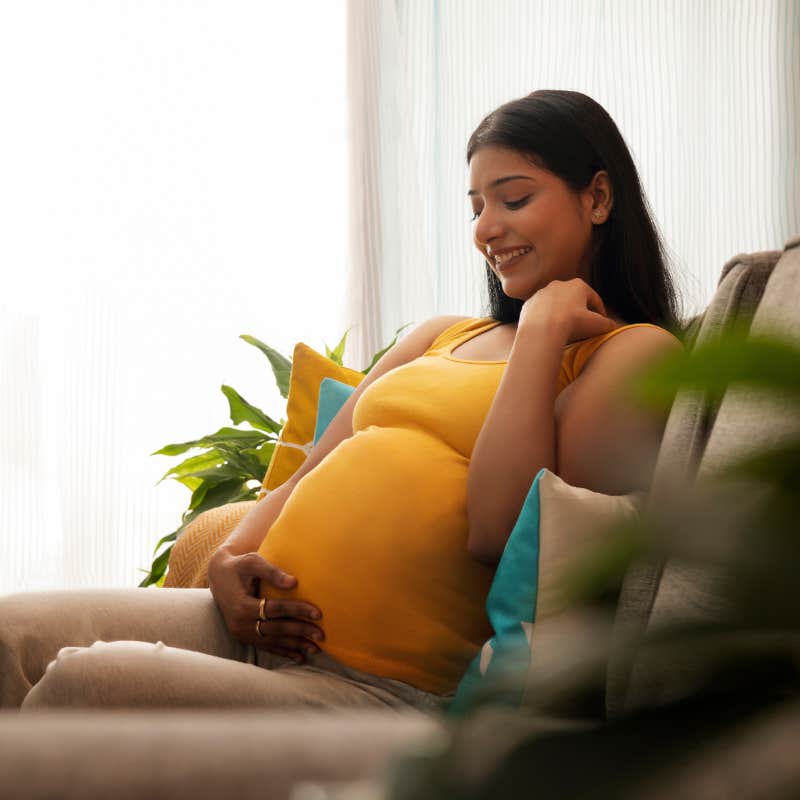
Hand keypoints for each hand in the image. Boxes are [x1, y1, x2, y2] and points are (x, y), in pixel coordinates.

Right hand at [208, 548, 324, 663]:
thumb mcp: (252, 562)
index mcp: (242, 605)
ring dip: (294, 646)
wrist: (219, 576)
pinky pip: (265, 646)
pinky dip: (283, 651)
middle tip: (321, 635)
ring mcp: (241, 633)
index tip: (318, 613)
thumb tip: (294, 583)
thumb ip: (272, 572)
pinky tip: (299, 656)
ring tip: (315, 649)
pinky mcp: (243, 637)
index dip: (297, 610)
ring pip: (272, 642)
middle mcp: (240, 624)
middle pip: (276, 629)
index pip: (275, 609)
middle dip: (300, 632)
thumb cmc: (239, 566)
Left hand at [519, 278, 616, 344]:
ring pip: (555, 304)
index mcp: (578, 285)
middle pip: (574, 299)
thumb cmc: (572, 324)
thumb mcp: (597, 325)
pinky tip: (548, 329)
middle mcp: (559, 284)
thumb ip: (607, 324)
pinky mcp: (528, 304)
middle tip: (583, 326)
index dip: (600, 312)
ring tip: (564, 328)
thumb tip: (613, 326)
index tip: (602, 323)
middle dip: (579, 310)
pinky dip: (545, 318)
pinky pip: (540, 311)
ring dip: (561, 313)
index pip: (594, 299)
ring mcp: (541, 293)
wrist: (540, 330)